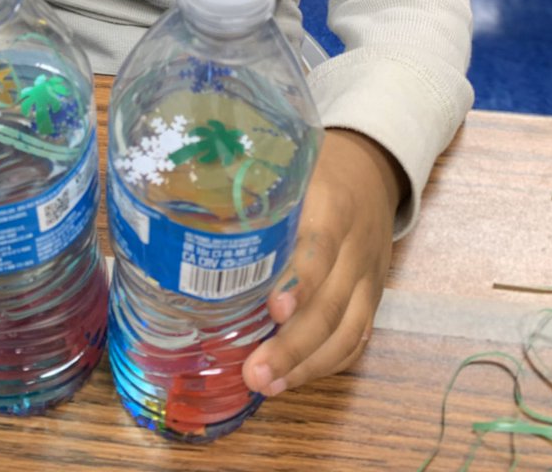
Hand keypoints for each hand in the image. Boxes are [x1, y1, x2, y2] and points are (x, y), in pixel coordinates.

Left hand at [241, 129, 402, 395]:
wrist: (371, 169)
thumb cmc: (311, 168)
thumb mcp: (286, 164)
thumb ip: (245, 186)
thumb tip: (177, 211)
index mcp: (333, 202)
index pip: (320, 247)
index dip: (300, 281)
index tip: (273, 309)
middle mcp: (357, 244)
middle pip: (333, 303)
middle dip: (294, 345)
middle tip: (254, 373)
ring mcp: (369, 276)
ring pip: (348, 331)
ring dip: (307, 366)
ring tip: (267, 387)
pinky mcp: (373, 297)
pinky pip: (357, 339)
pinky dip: (327, 365)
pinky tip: (291, 380)